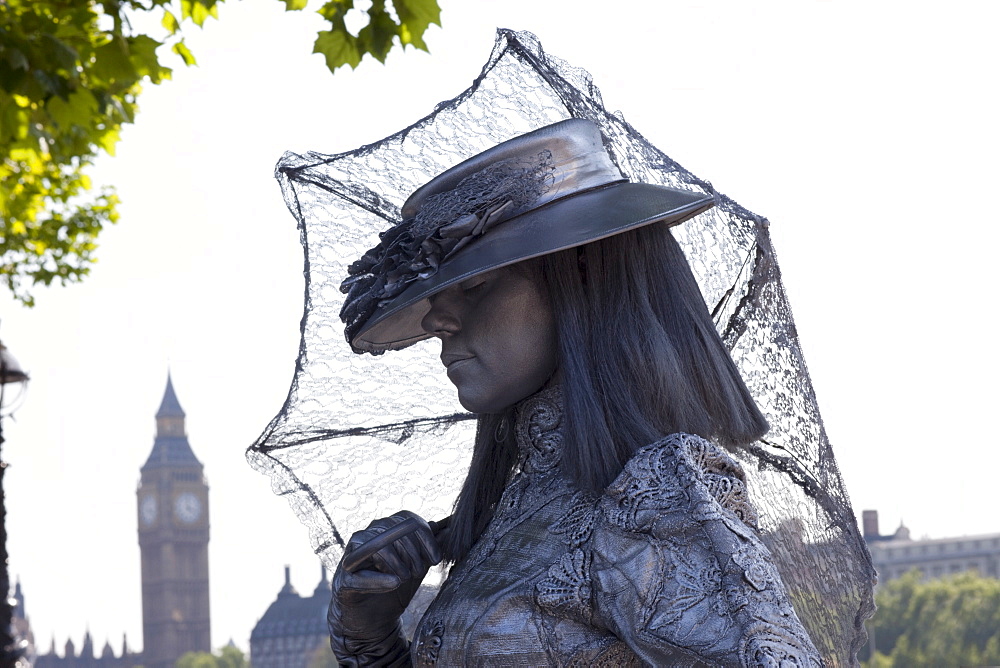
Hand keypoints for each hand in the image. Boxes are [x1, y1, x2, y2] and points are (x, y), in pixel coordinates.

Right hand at [328, 510, 440, 666]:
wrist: (375, 619)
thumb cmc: (396, 585)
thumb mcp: (419, 565)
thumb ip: (432, 546)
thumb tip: (449, 526)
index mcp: (385, 529)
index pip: (408, 519)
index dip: (426, 538)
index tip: (436, 560)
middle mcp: (367, 537)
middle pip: (393, 530)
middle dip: (412, 553)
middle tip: (417, 572)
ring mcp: (352, 558)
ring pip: (375, 545)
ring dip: (397, 563)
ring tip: (404, 578)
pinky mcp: (343, 582)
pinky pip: (358, 574)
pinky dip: (379, 579)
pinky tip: (395, 583)